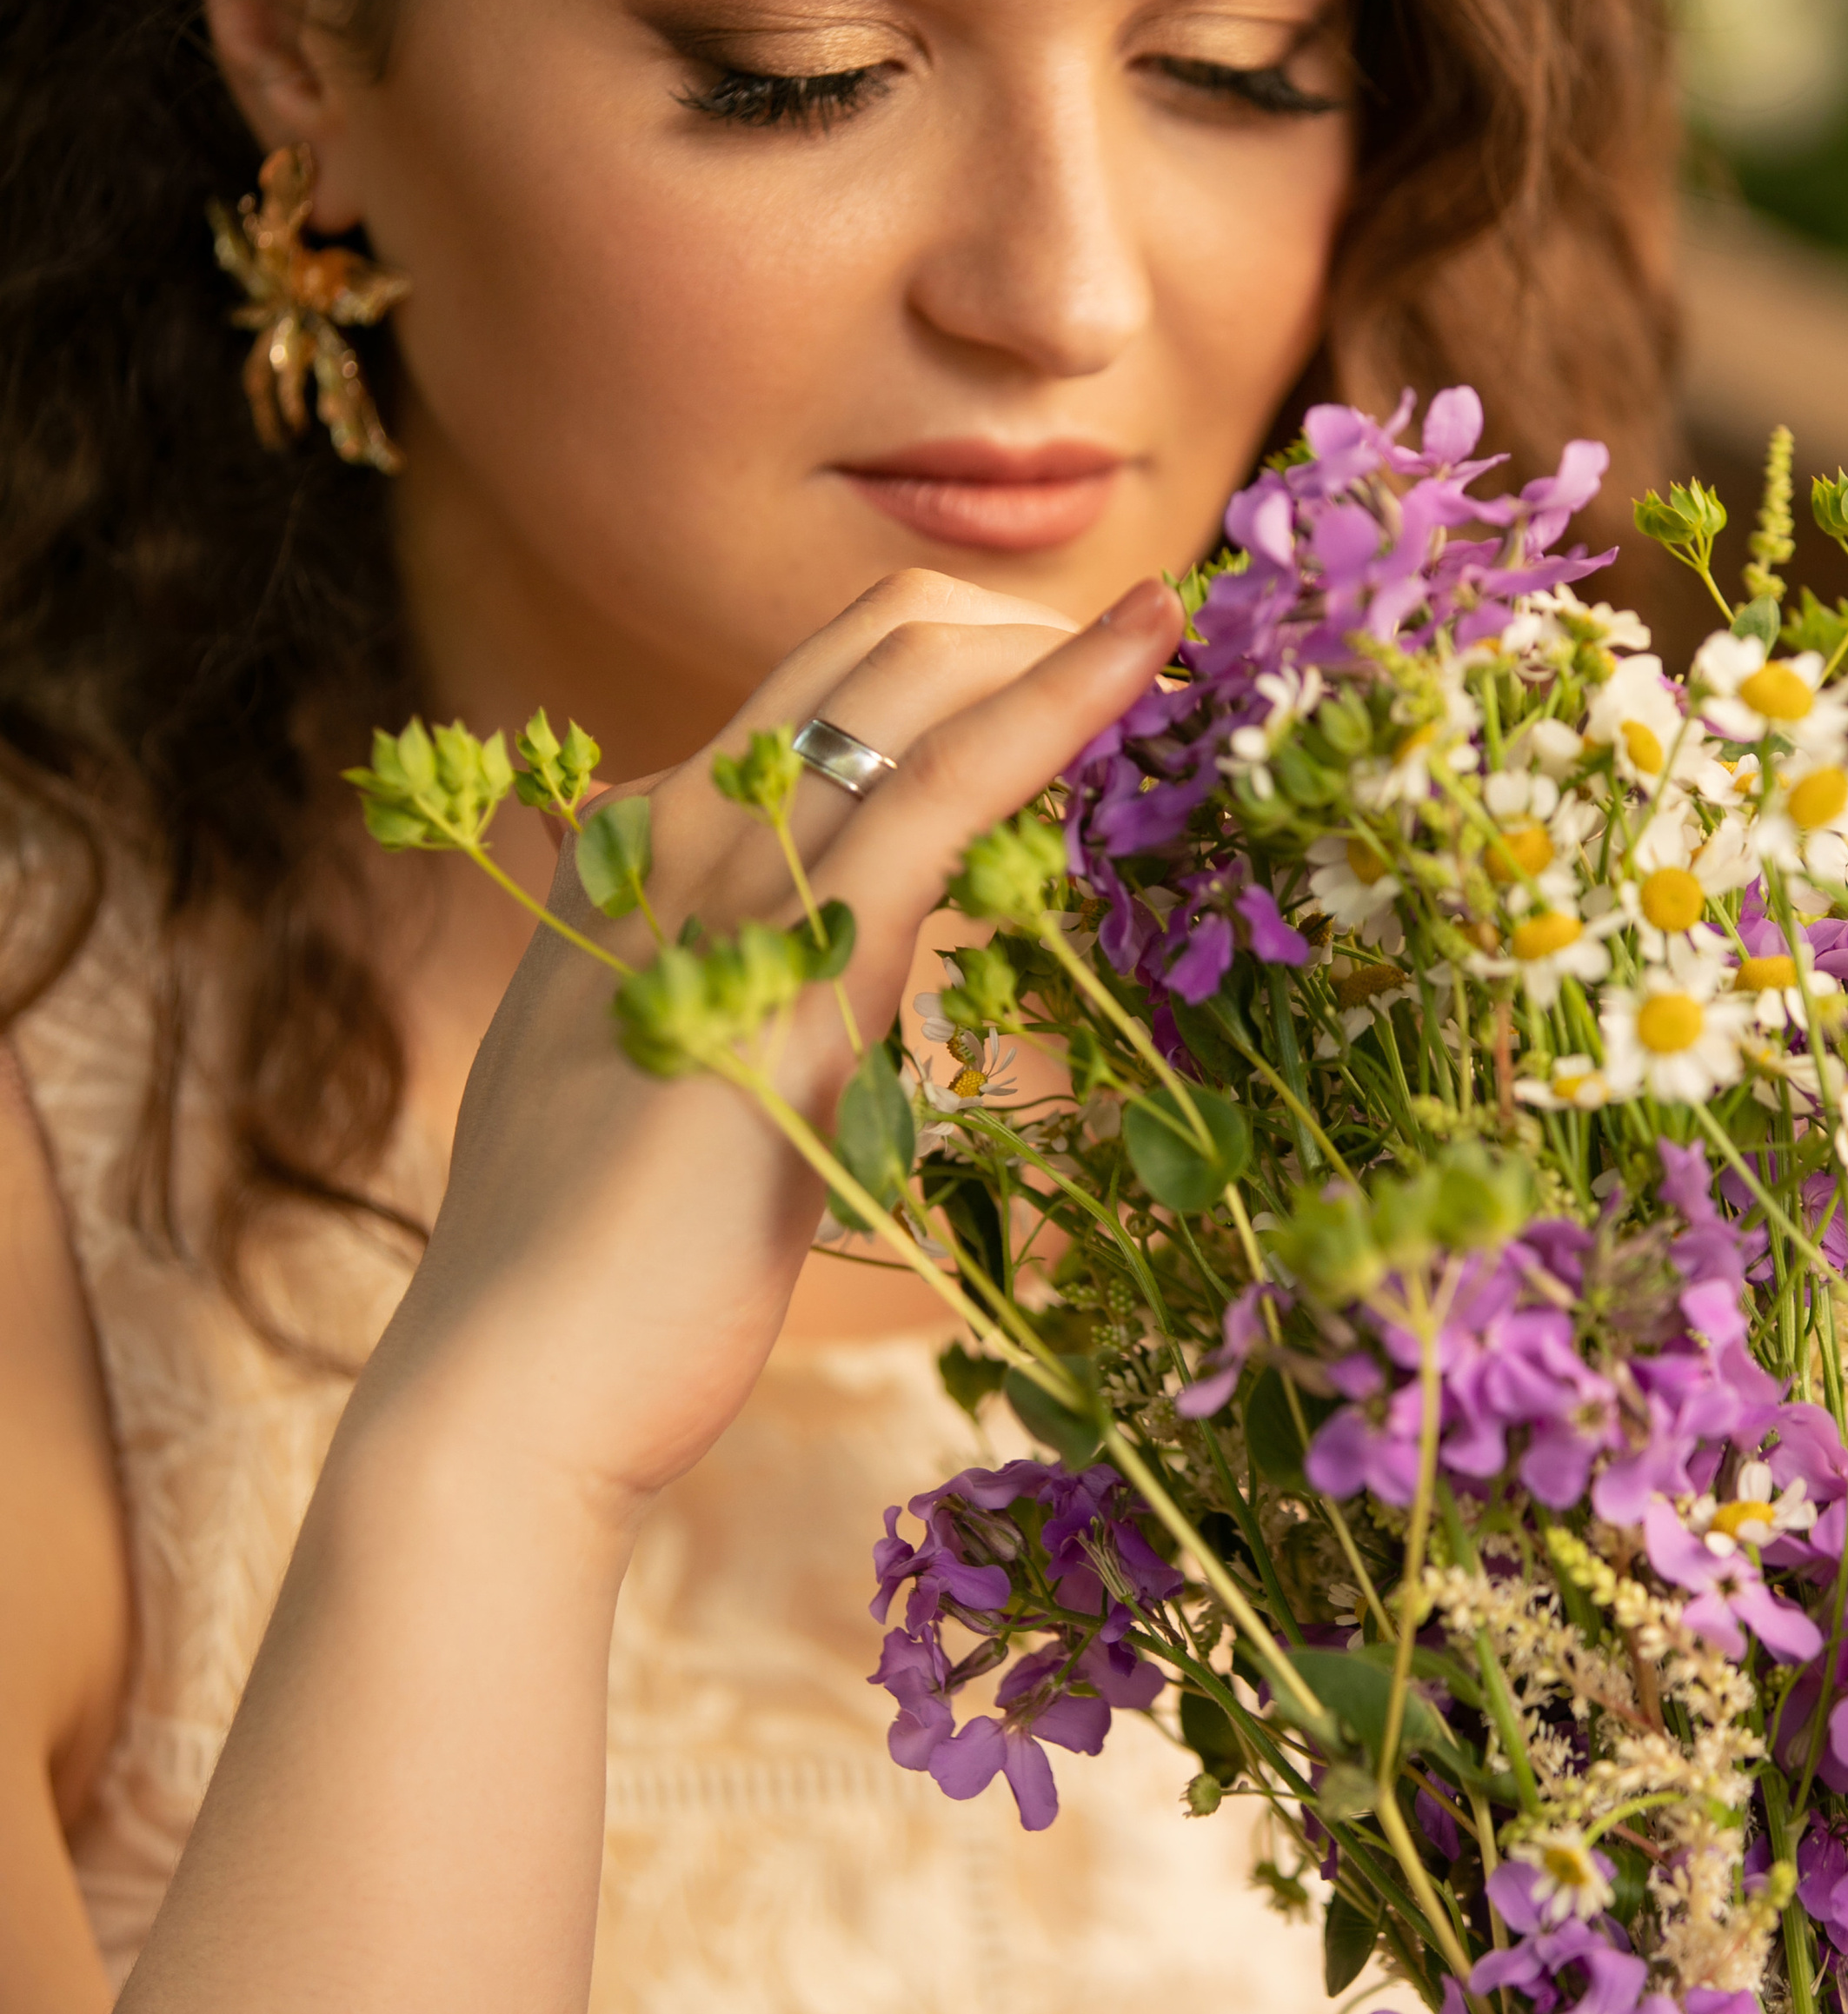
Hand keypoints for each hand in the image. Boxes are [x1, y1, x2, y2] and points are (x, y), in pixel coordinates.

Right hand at [347, 568, 1182, 1530]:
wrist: (511, 1387)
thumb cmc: (592, 1276)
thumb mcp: (646, 1083)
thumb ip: (700, 1002)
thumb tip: (770, 988)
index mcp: (635, 855)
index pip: (806, 689)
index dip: (944, 658)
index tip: (1059, 679)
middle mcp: (676, 832)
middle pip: (867, 646)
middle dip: (1013, 626)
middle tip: (1136, 671)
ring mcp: (728, 886)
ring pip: (911, 683)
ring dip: (1057, 640)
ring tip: (1171, 633)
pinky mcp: (801, 965)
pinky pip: (945, 785)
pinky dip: (1057, 702)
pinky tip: (1141, 659)